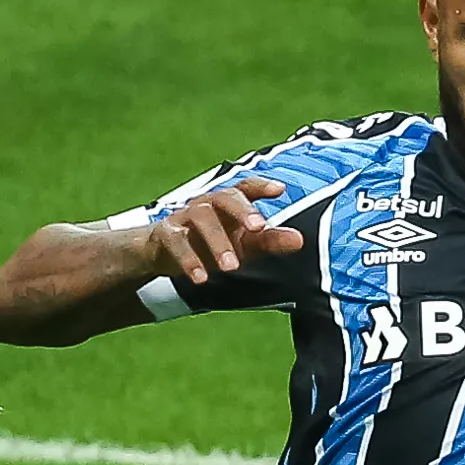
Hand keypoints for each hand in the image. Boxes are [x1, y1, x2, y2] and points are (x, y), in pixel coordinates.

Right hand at [144, 177, 303, 285]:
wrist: (165, 251)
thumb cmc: (213, 241)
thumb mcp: (245, 243)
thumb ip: (270, 240)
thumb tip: (300, 240)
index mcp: (228, 203)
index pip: (245, 187)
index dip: (261, 186)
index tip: (280, 189)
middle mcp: (207, 204)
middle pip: (224, 197)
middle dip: (242, 210)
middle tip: (259, 227)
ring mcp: (184, 217)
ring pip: (201, 219)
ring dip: (218, 242)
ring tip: (232, 267)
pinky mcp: (166, 234)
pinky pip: (176, 242)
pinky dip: (188, 260)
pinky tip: (200, 278)